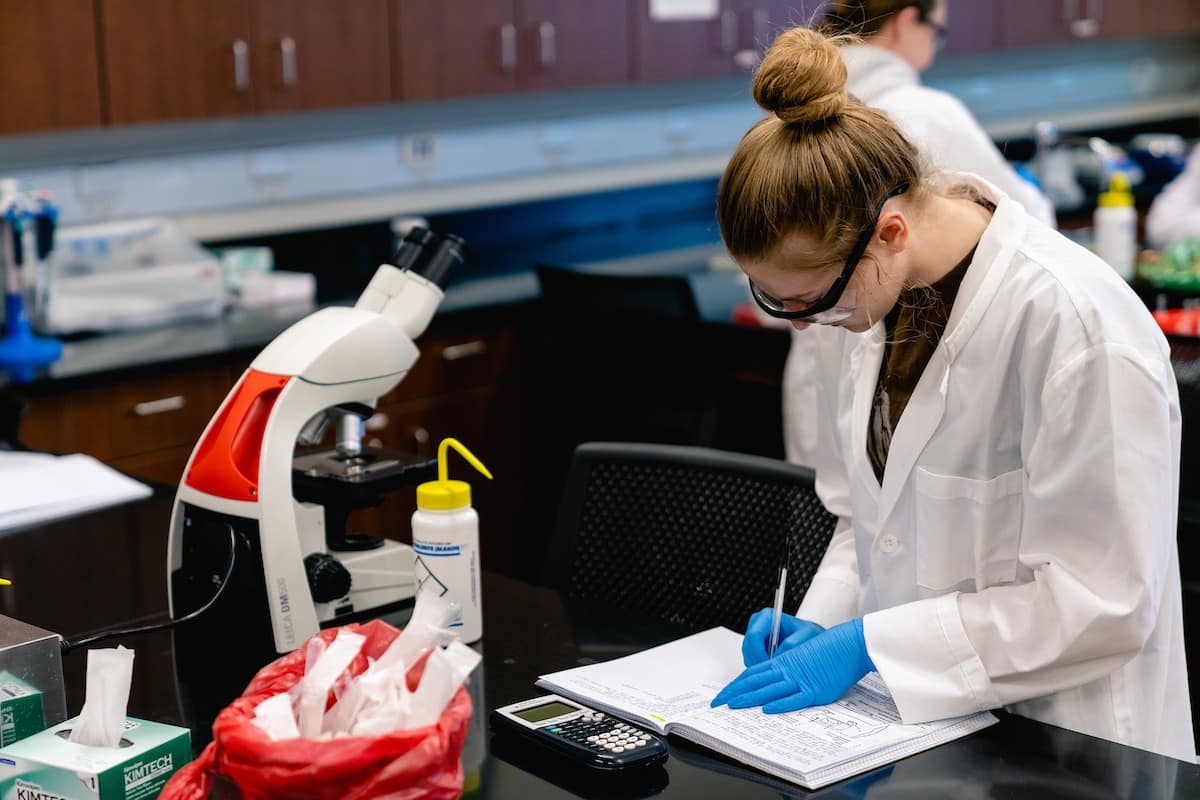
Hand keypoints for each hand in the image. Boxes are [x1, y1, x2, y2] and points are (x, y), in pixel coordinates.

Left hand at [712, 618, 873, 713]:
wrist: (849, 644)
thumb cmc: (828, 650)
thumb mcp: (802, 657)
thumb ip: (787, 668)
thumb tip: (773, 687)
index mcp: (783, 660)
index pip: (752, 673)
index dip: (736, 684)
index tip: (723, 694)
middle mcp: (787, 668)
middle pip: (755, 681)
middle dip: (734, 693)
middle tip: (717, 703)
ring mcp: (800, 679)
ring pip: (770, 689)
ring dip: (750, 698)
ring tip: (733, 706)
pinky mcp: (815, 689)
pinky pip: (795, 697)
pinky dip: (781, 703)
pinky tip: (768, 709)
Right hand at [741, 608, 824, 666]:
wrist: (812, 640)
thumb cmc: (810, 635)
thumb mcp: (807, 636)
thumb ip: (792, 643)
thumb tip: (777, 655)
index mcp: (767, 616)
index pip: (754, 636)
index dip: (759, 653)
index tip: (771, 665)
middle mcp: (758, 625)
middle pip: (748, 647)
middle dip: (759, 661)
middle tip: (775, 670)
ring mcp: (756, 638)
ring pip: (748, 656)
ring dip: (760, 665)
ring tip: (778, 668)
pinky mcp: (756, 649)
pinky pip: (751, 661)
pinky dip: (760, 667)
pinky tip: (774, 667)